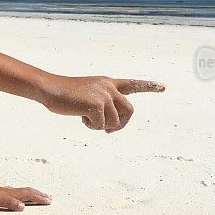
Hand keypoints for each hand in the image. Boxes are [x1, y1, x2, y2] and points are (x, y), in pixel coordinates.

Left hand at [0, 179, 51, 210]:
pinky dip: (24, 195)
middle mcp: (10, 191)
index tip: (48, 201)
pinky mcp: (1, 193)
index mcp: (10, 194)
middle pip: (28, 192)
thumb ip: (8, 203)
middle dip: (39, 195)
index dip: (38, 198)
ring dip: (32, 194)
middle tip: (49, 198)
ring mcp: (6, 191)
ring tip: (39, 196)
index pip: (28, 195)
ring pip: (23, 192)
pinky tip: (21, 197)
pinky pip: (17, 193)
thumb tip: (22, 206)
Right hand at [41, 75, 164, 132]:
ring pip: (115, 122)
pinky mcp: (97, 105)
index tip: (163, 87)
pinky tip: (81, 117)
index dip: (149, 86)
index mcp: (108, 83)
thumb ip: (103, 104)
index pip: (132, 84)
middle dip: (121, 124)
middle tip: (108, 130)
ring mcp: (104, 95)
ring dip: (101, 126)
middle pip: (130, 111)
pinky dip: (92, 126)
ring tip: (86, 118)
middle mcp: (109, 87)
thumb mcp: (88, 95)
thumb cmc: (65, 94)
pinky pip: (102, 126)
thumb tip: (113, 125)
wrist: (50, 88)